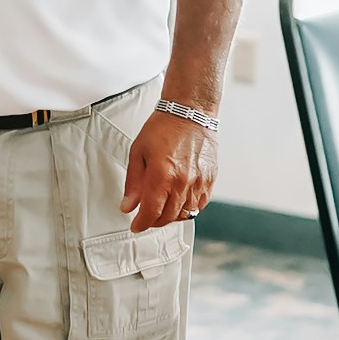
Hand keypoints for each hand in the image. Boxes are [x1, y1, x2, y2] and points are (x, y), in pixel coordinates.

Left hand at [123, 110, 215, 229]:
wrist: (190, 113)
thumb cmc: (163, 128)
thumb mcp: (138, 152)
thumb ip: (133, 183)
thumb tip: (128, 206)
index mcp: (162, 176)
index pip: (151, 212)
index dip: (142, 224)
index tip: (135, 226)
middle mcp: (183, 182)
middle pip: (168, 216)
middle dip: (154, 221)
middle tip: (146, 218)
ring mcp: (199, 182)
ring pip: (185, 213)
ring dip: (171, 216)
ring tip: (162, 209)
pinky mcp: (210, 180)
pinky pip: (200, 204)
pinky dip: (188, 208)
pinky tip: (179, 202)